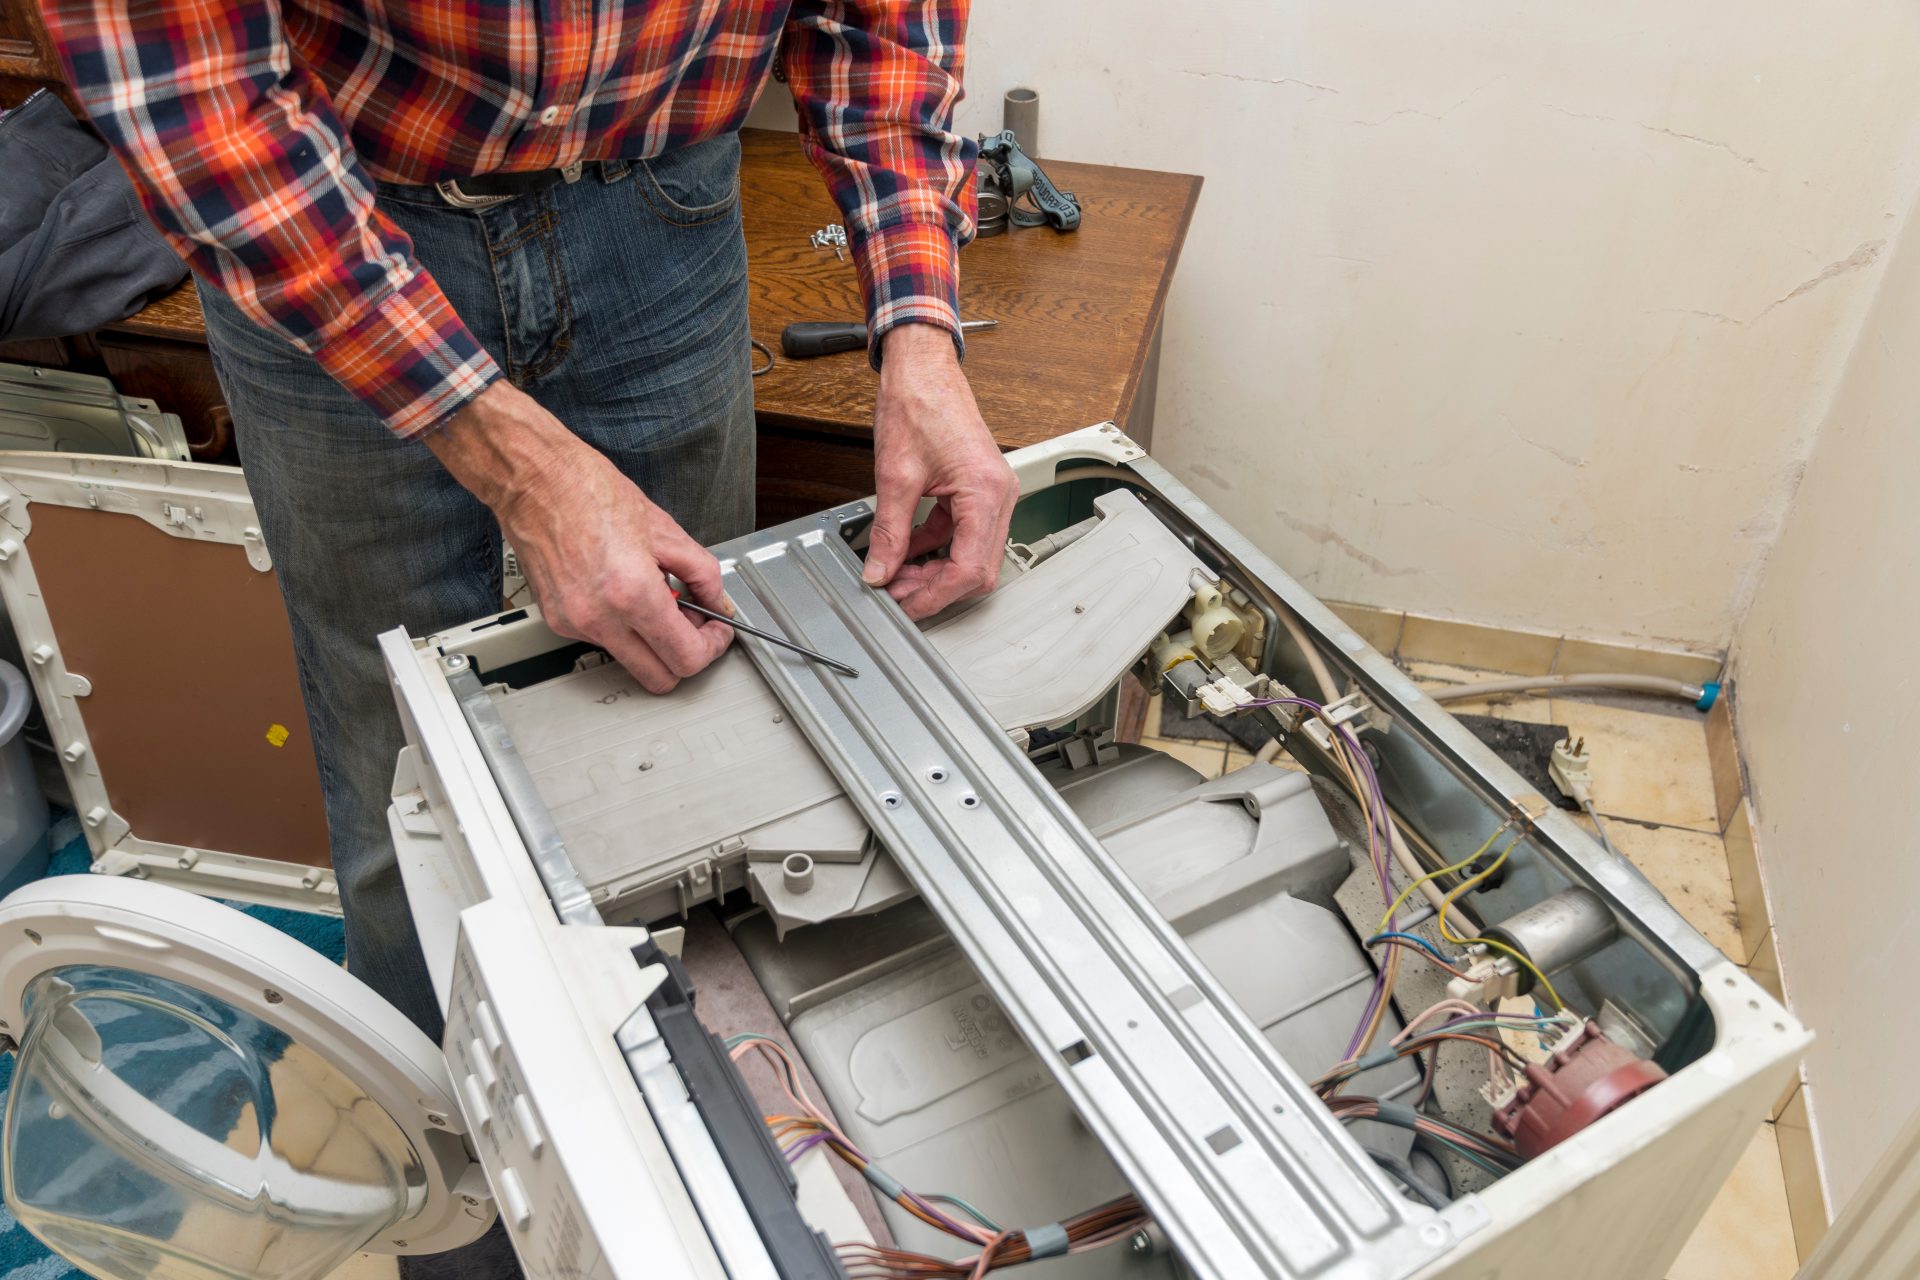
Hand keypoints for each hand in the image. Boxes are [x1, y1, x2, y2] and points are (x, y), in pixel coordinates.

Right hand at [425, 380, 733, 692]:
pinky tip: (623, 592)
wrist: (535, 481)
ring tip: (655, 597)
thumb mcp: (664, 528)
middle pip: (659, 678)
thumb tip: (716, 599)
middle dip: (684, 656)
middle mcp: (599, 618)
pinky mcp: (557, 622)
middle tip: (693, 625)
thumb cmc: (587, 491)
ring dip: (652, 641)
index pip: (686, 657)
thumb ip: (701, 572)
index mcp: (631, 593)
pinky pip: (603, 641)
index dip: (712, 648)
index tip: (717, 633)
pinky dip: (623, 627)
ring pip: (631, 661)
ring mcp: (574, 625)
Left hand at [862, 323, 1017, 619]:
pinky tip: (908, 553)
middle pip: (978, 568)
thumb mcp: (895, 477)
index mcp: (986, 492)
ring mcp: (993, 492)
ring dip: (935, 571)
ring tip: (897, 577)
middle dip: (936, 588)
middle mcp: (999, 494)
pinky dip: (937, 548)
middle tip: (897, 595)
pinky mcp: (979, 489)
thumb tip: (879, 571)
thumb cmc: (918, 404)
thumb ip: (888, 532)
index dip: (936, 596)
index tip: (907, 607)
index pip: (970, 568)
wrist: (923, 368)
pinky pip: (964, 533)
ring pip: (972, 554)